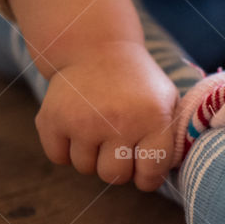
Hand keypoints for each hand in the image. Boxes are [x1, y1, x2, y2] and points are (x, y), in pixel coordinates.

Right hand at [34, 41, 178, 190]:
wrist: (95, 47)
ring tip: (97, 130)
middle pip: (114, 176)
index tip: (142, 167)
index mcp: (153, 119)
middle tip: (117, 144)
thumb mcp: (166, 100)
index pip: (151, 173)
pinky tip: (77, 128)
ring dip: (91, 155)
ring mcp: (83, 122)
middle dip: (117, 166)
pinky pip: (59, 157)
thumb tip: (164, 174)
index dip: (147, 176)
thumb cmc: (137, 83)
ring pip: (85, 168)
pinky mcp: (53, 119)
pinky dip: (66, 149)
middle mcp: (119, 122)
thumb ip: (172, 137)